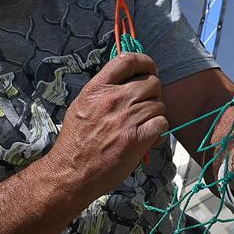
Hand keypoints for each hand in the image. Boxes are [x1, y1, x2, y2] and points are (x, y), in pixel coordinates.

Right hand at [47, 52, 168, 199]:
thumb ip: (104, 91)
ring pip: (159, 105)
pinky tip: (149, 138)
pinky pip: (162, 124)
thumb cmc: (76, 142)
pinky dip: (160, 131)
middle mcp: (112, 100)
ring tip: (143, 126)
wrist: (71, 172)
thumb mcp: (82, 106)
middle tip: (146, 106)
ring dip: (156, 115)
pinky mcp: (136, 139)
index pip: (127, 60)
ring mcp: (125, 119)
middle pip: (152, 82)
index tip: (150, 69)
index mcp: (97, 89)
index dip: (145, 62)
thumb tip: (127, 80)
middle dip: (154, 94)